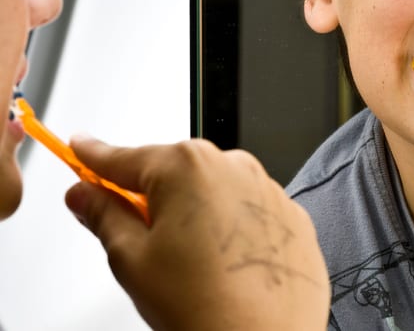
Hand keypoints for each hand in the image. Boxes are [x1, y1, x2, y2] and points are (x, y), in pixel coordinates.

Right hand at [65, 136, 329, 330]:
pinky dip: (231, 228)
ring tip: (193, 263)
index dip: (95, 156)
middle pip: (173, 172)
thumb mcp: (133, 259)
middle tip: (144, 239)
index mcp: (186, 167)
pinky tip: (225, 264)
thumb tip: (86, 196)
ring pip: (212, 190)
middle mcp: (232, 166)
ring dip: (196, 213)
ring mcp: (266, 188)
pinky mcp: (288, 214)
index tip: (82, 149)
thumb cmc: (205, 307)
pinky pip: (247, 209)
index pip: (125, 158)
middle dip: (152, 197)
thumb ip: (104, 216)